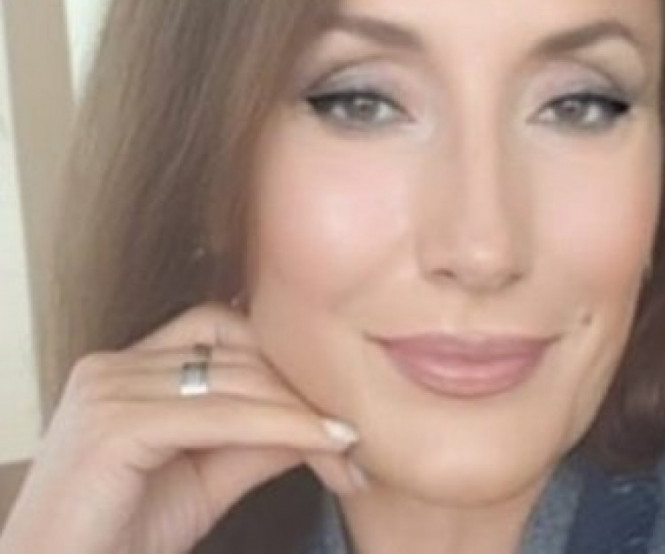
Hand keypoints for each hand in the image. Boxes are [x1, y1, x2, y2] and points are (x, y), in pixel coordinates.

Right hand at [0, 302, 362, 553]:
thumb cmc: (121, 538)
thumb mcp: (206, 477)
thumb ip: (258, 438)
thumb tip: (326, 416)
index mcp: (130, 366)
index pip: (226, 333)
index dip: (284, 361)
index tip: (337, 404)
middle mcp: (115, 364)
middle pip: (237, 351)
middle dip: (301, 390)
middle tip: (353, 434)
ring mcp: (109, 388)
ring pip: (235, 379)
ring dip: (300, 409)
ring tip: (346, 445)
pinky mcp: (114, 424)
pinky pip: (219, 415)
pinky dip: (279, 426)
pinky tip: (320, 443)